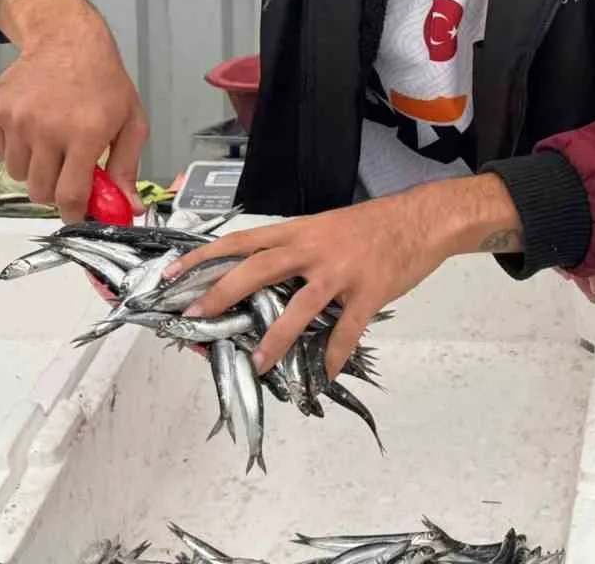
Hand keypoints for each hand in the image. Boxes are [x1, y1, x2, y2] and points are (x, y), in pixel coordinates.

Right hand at [0, 0, 146, 222]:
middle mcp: (47, 130)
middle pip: (40, 191)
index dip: (72, 213)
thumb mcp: (130, 122)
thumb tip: (129, 210)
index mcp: (85, 135)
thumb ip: (127, 168)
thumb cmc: (106, 85)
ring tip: (52, 146)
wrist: (68, 42)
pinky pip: (2, 152)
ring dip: (35, 170)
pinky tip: (35, 129)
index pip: (70, 194)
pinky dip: (17, 151)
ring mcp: (18, 120)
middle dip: (54, 191)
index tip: (75, 215)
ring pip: (18, 174)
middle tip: (66, 174)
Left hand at [163, 173, 519, 378]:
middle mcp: (314, 248)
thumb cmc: (374, 223)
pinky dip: (336, 355)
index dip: (205, 257)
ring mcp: (341, 272)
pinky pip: (347, 331)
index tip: (172, 274)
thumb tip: (264, 279)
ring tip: (258, 364)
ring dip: (275, 338)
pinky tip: (327, 374)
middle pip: (258, 270)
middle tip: (195, 317)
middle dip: (222, 294)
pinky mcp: (368, 292)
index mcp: (300, 231)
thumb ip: (298, 249)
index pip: (242, 241)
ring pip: (299, 307)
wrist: (422, 218)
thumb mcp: (327, 226)